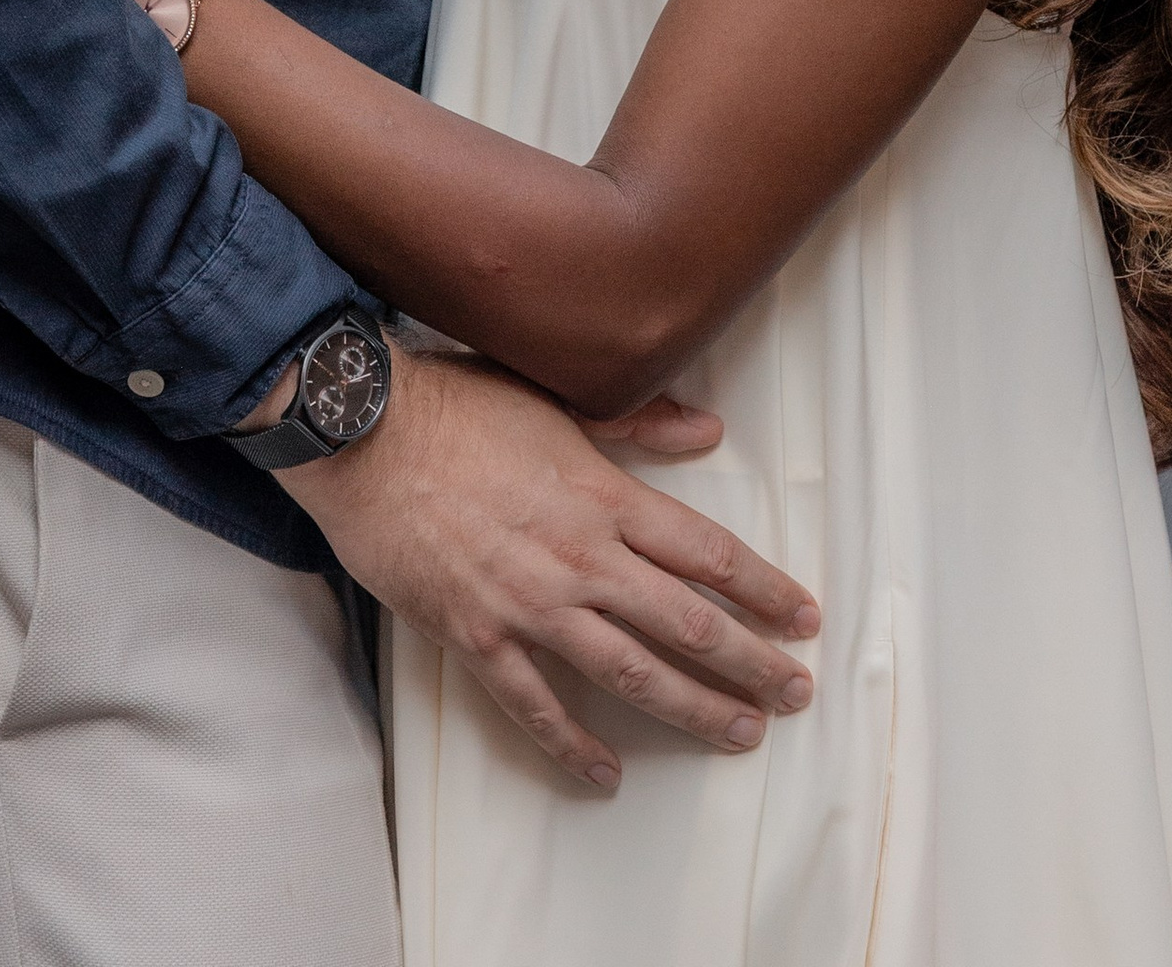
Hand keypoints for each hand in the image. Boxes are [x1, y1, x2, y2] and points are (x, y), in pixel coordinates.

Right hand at [280, 341, 816, 789]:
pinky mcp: (479, 638)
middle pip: (687, 621)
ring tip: (739, 733)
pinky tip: (607, 772)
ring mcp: (530, 604)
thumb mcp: (559, 399)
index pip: (708, 553)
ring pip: (631, 671)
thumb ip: (639, 422)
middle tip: (796, 693)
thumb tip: (710, 429)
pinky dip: (575, 744)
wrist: (366, 435)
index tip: (804, 618)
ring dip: (692, 707)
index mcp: (605, 497)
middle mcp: (581, 558)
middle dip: (751, 662)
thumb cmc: (460, 407)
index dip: (764, 589)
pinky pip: (537, 707)